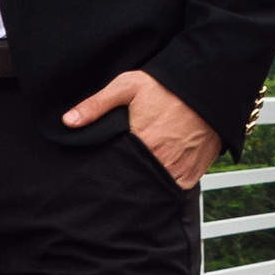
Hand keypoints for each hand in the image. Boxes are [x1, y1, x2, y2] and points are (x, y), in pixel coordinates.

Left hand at [62, 68, 221, 187]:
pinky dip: (167, 185)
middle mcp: (163, 160)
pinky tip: (158, 176)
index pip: (118, 169)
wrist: (205, 86)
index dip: (110, 172)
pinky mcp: (195, 171)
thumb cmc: (166, 86)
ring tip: (138, 176)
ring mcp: (181, 168)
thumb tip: (68, 121)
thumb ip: (96, 105)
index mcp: (143, 142)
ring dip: (147, 185)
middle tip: (120, 175)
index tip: (104, 172)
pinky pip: (177, 188)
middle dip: (127, 181)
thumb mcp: (127, 87)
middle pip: (137, 182)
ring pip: (157, 188)